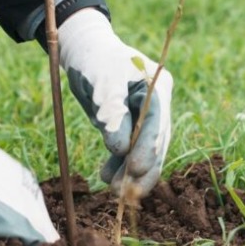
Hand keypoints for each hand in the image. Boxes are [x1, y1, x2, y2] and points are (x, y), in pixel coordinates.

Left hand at [57, 9, 172, 196]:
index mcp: (158, 87)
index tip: (134, 169)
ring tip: (114, 191)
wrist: (86, 52)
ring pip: (143, 151)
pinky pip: (128, 151)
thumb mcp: (104, 81)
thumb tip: (120, 150)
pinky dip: (118, 165)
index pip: (158, 123)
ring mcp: (146, 117)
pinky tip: (106, 178)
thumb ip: (113, 113)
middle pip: (155, 142)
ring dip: (129, 172)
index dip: (148, 148)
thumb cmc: (96, 61)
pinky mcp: (132, 127)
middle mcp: (158, 105)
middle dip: (141, 168)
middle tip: (126, 192)